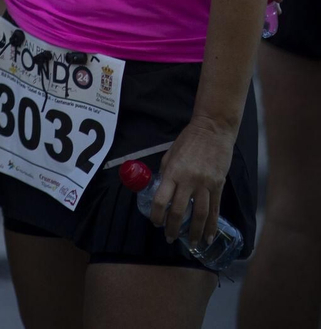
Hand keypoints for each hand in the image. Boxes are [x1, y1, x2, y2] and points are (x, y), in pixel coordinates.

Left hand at [152, 116, 236, 250]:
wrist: (213, 131)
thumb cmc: (187, 141)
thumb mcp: (169, 155)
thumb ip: (166, 174)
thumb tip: (162, 191)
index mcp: (173, 173)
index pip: (161, 200)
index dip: (157, 215)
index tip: (155, 223)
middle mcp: (189, 181)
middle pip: (180, 211)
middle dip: (173, 228)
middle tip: (169, 238)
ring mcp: (205, 185)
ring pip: (200, 215)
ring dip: (194, 232)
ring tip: (191, 244)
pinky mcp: (219, 186)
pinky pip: (215, 209)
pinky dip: (212, 225)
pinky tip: (209, 236)